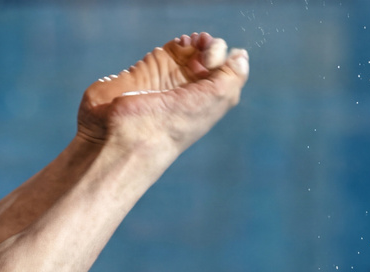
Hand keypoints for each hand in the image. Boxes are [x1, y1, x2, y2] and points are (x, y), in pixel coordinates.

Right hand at [76, 33, 247, 152]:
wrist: (128, 132)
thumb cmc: (174, 122)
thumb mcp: (217, 99)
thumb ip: (234, 75)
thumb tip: (241, 55)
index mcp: (209, 102)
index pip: (228, 73)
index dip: (228, 59)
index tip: (216, 64)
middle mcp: (191, 92)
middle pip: (212, 58)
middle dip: (214, 48)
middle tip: (205, 56)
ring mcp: (171, 80)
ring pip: (195, 50)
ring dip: (200, 41)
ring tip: (195, 44)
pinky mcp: (152, 69)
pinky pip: (174, 47)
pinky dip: (183, 41)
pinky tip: (184, 43)